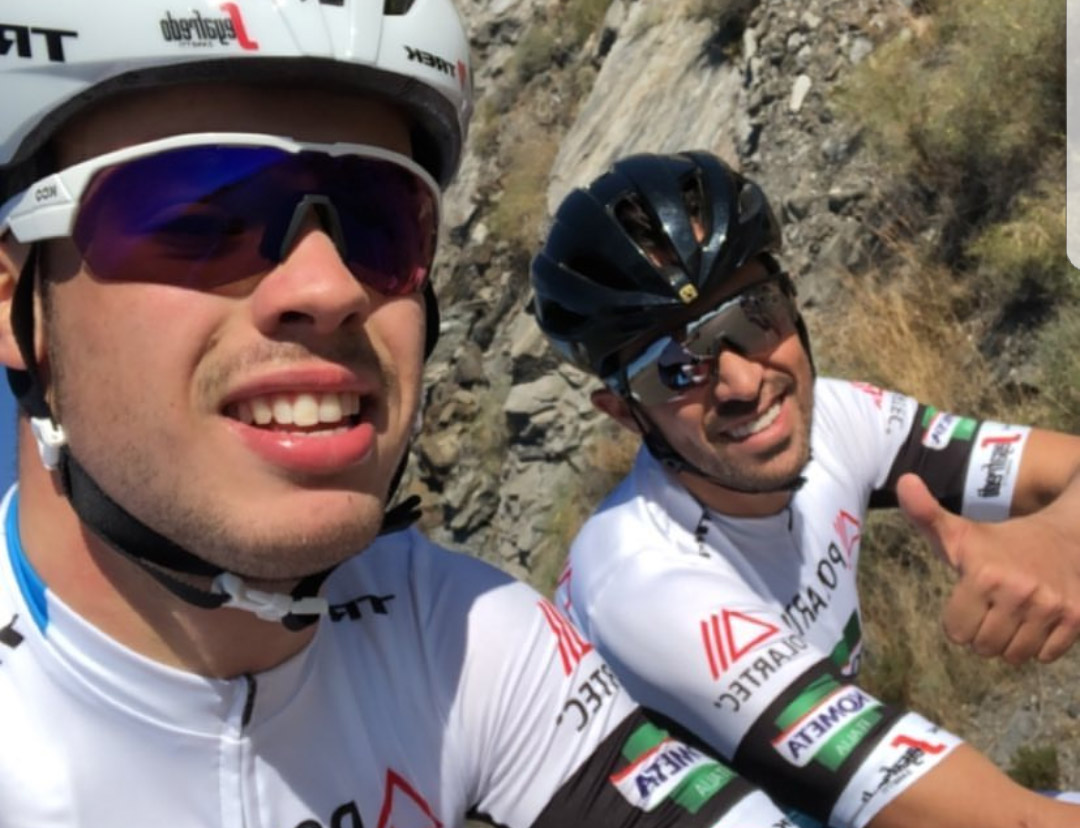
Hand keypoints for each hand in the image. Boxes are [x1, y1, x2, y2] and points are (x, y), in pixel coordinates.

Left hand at [896, 473, 1079, 663]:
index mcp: (984, 575)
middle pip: (984, 647)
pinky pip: (1046, 657)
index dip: (959, 619)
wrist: (1068, 535)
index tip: (969, 599)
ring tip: (1014, 614)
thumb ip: (925, 514)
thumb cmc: (1001, 541)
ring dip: (1010, 642)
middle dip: (982, 633)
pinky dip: (1039, 646)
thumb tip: (904, 480)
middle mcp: (1019, 592)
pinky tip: (1037, 619)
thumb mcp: (959, 532)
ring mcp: (1051, 607)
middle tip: (992, 608)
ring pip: (1015, 656)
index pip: (956, 631)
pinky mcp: (1076, 619)